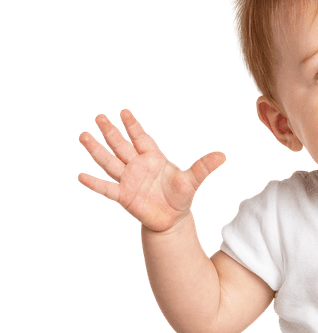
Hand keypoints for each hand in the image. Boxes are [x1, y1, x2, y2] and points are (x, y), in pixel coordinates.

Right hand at [77, 109, 225, 232]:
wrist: (171, 220)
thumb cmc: (180, 198)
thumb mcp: (192, 181)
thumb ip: (203, 167)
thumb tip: (223, 156)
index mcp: (153, 158)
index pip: (141, 138)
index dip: (133, 126)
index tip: (124, 112)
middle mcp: (137, 166)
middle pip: (121, 146)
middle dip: (111, 132)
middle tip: (99, 117)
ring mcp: (128, 180)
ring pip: (110, 162)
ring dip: (97, 150)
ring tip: (83, 135)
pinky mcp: (123, 196)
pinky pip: (106, 188)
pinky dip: (94, 183)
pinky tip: (81, 176)